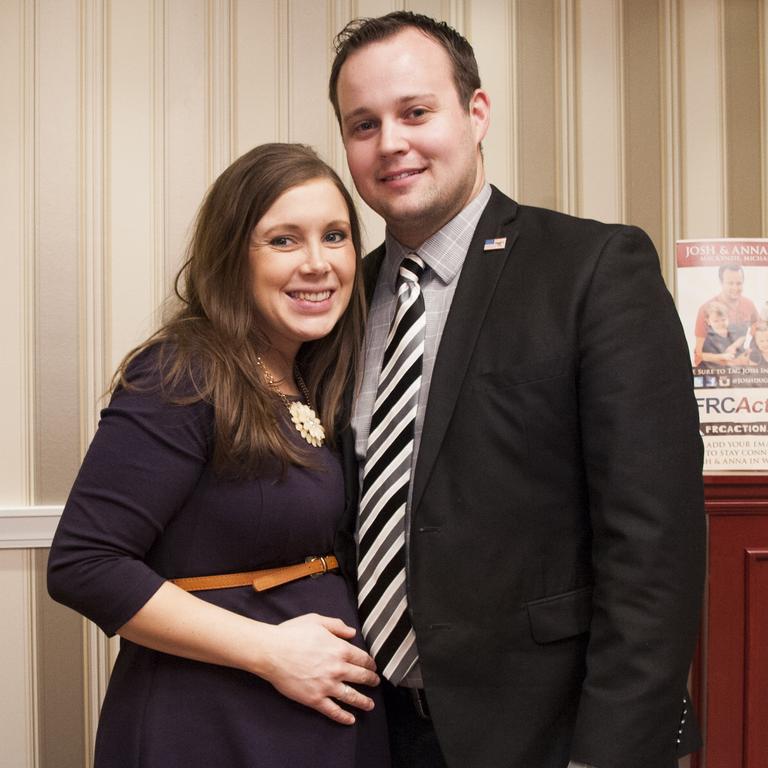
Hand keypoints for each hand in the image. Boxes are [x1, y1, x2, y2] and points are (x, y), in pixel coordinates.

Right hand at [257, 613, 379, 724]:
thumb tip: (352, 633)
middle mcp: (337, 668)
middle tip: (376, 683)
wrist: (271, 651)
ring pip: (351, 696)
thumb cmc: (292, 634)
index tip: (373, 666)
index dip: (370, 663)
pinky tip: (350, 719)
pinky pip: (333, 710)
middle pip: (361, 677)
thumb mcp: (317, 620)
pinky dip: (343, 716)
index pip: (362, 658)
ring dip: (363, 701)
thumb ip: (337, 626)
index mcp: (339, 649)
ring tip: (370, 705)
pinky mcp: (314, 699)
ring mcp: (326, 685)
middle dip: (371, 680)